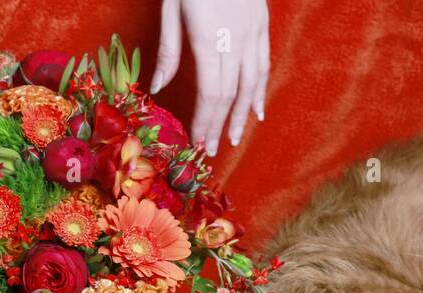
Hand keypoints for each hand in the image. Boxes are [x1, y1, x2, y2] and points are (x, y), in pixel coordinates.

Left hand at [150, 0, 269, 155]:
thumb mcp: (171, 9)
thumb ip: (168, 51)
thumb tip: (158, 89)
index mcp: (209, 39)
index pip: (209, 93)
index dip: (205, 121)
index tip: (197, 143)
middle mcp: (235, 40)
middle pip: (230, 94)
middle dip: (221, 125)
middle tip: (213, 150)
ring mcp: (252, 32)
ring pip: (252, 83)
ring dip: (243, 114)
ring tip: (235, 137)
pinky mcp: (262, 24)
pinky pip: (264, 64)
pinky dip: (260, 89)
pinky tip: (256, 108)